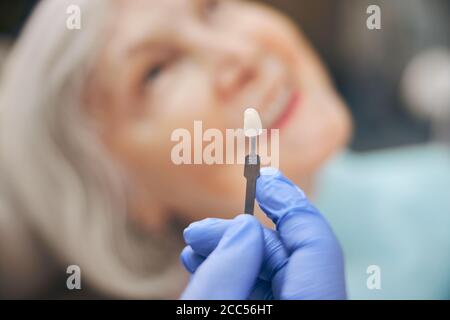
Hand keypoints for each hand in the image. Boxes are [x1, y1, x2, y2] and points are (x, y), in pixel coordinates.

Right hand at [180, 167, 346, 298]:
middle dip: (242, 234)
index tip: (266, 180)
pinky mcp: (282, 313)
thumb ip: (228, 269)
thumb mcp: (213, 307)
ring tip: (195, 248)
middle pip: (289, 256)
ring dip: (235, 253)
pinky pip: (265, 288)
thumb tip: (245, 227)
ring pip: (275, 272)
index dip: (290, 205)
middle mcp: (312, 308)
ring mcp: (296, 311)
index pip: (316, 245)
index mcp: (310, 307)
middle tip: (199, 231)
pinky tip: (206, 265)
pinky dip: (237, 273)